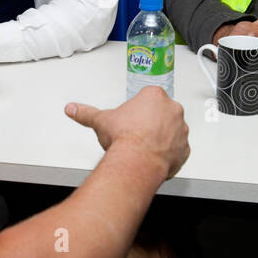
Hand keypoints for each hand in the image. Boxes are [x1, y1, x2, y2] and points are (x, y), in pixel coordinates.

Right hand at [65, 86, 189, 180]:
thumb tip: (73, 109)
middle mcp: (172, 110)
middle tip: (137, 134)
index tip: (132, 119)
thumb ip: (86, 113)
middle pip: (163, 113)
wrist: (137, 161)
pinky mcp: (184, 149)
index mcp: (154, 96)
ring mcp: (181, 130)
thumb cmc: (125, 138)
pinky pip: (178, 150)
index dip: (139, 110)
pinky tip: (153, 158)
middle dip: (152, 123)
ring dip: (162, 138)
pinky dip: (169, 154)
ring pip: (173, 131)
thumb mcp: (101, 121)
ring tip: (144, 148)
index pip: (149, 98)